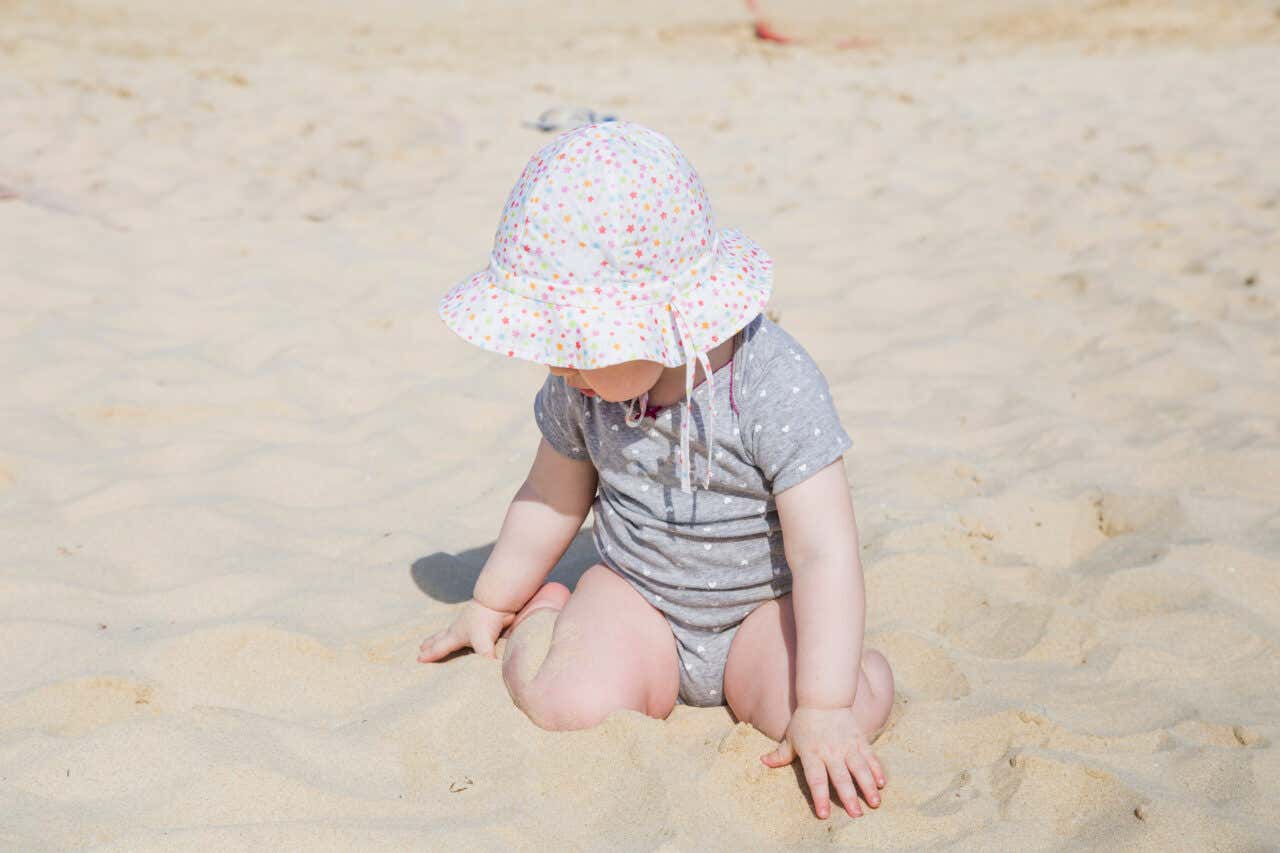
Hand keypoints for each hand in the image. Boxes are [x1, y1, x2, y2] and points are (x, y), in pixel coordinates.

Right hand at [417, 599, 515, 661]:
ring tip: (438, 638)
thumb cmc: (486, 619)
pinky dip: (458, 632)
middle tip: (420, 647)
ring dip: (441, 636)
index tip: (418, 660)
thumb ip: (485, 657)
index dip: (430, 655)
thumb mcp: (484, 641)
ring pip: (450, 631)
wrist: (498, 600)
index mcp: (456, 635)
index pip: (440, 648)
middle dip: (431, 643)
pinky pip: (464, 629)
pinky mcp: (479, 622)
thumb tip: (491, 671)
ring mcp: (468, 624)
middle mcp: (459, 629)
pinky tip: (464, 633)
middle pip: (441, 637)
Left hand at [761, 705, 885, 819]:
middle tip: (856, 815)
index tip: (824, 814)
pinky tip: (882, 783)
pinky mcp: (859, 739)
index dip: (820, 797)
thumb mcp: (790, 737)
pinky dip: (877, 770)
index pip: (816, 779)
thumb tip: (763, 761)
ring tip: (874, 803)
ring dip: (868, 786)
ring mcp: (847, 746)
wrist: (824, 697)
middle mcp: (830, 752)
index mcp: (812, 753)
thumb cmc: (804, 720)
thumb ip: (780, 754)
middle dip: (849, 797)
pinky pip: (870, 757)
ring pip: (859, 769)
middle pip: (841, 777)